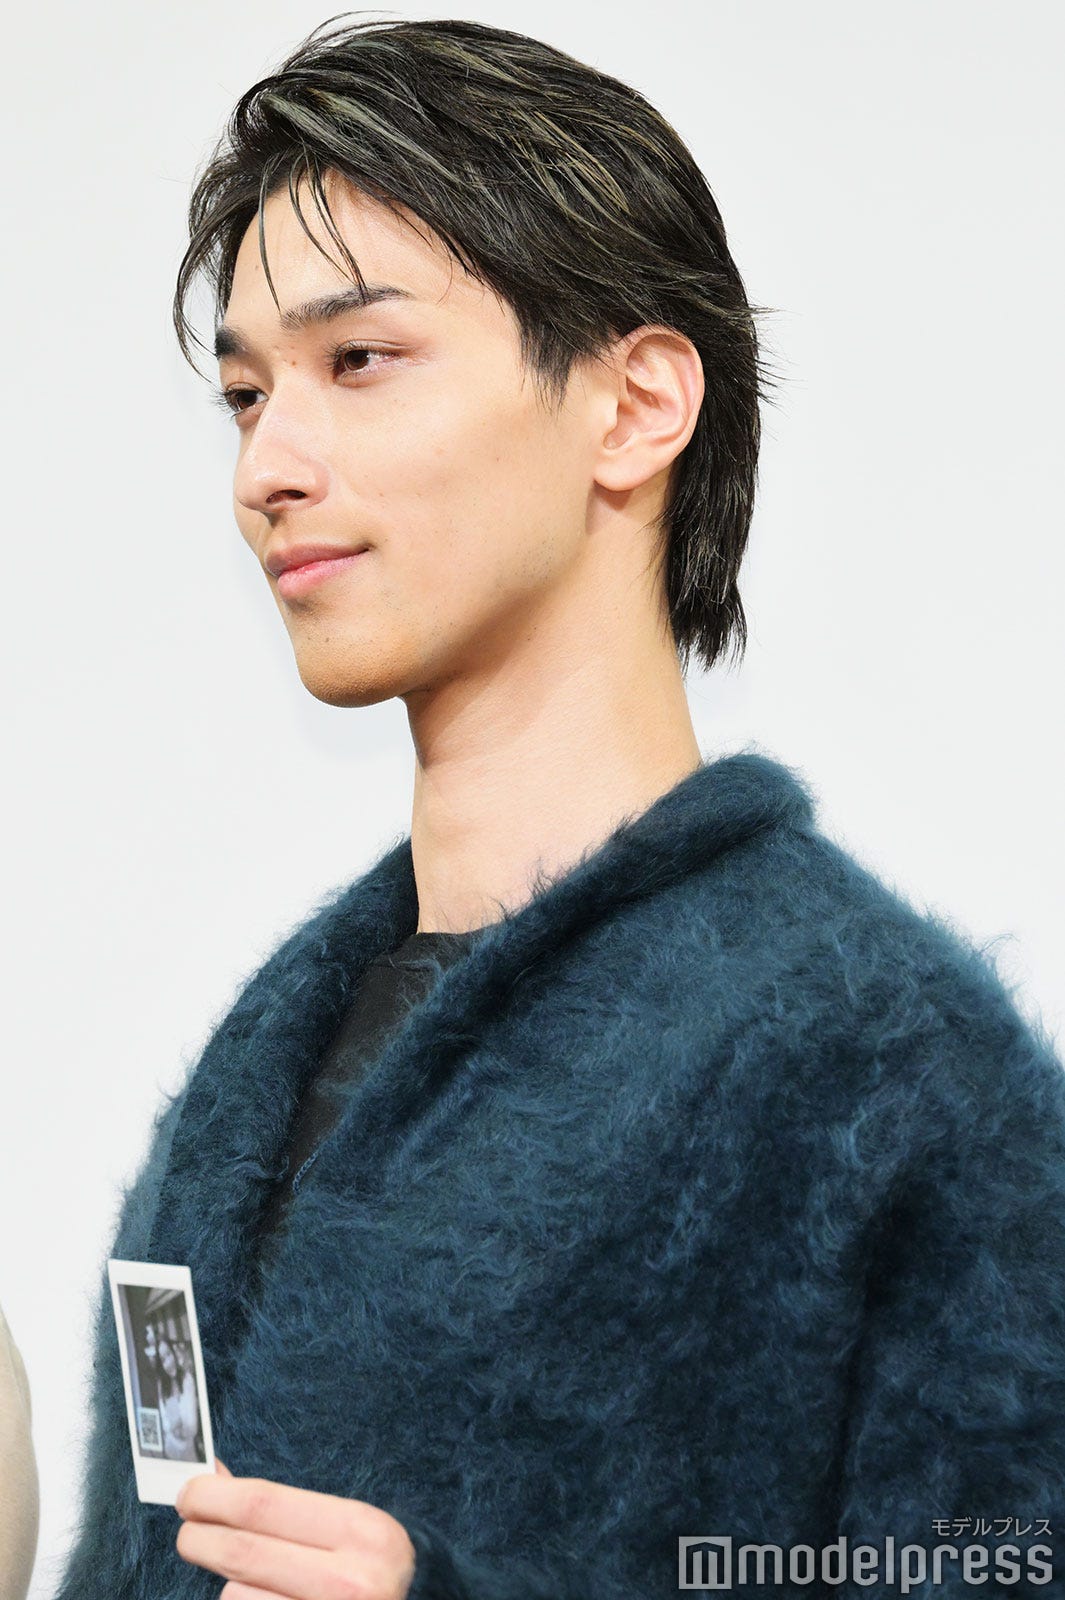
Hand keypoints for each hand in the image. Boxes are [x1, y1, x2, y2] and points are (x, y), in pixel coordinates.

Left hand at [175, 1456, 416, 1599]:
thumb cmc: (377, 1568)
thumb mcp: (349, 1527)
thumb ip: (284, 1507)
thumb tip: (217, 1479)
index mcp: (362, 1533)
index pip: (264, 1505)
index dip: (214, 1496)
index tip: (188, 1492)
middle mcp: (349, 1583)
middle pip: (241, 1551)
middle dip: (199, 1536)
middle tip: (187, 1531)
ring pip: (237, 1596)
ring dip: (229, 1584)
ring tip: (255, 1579)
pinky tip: (268, 1599)